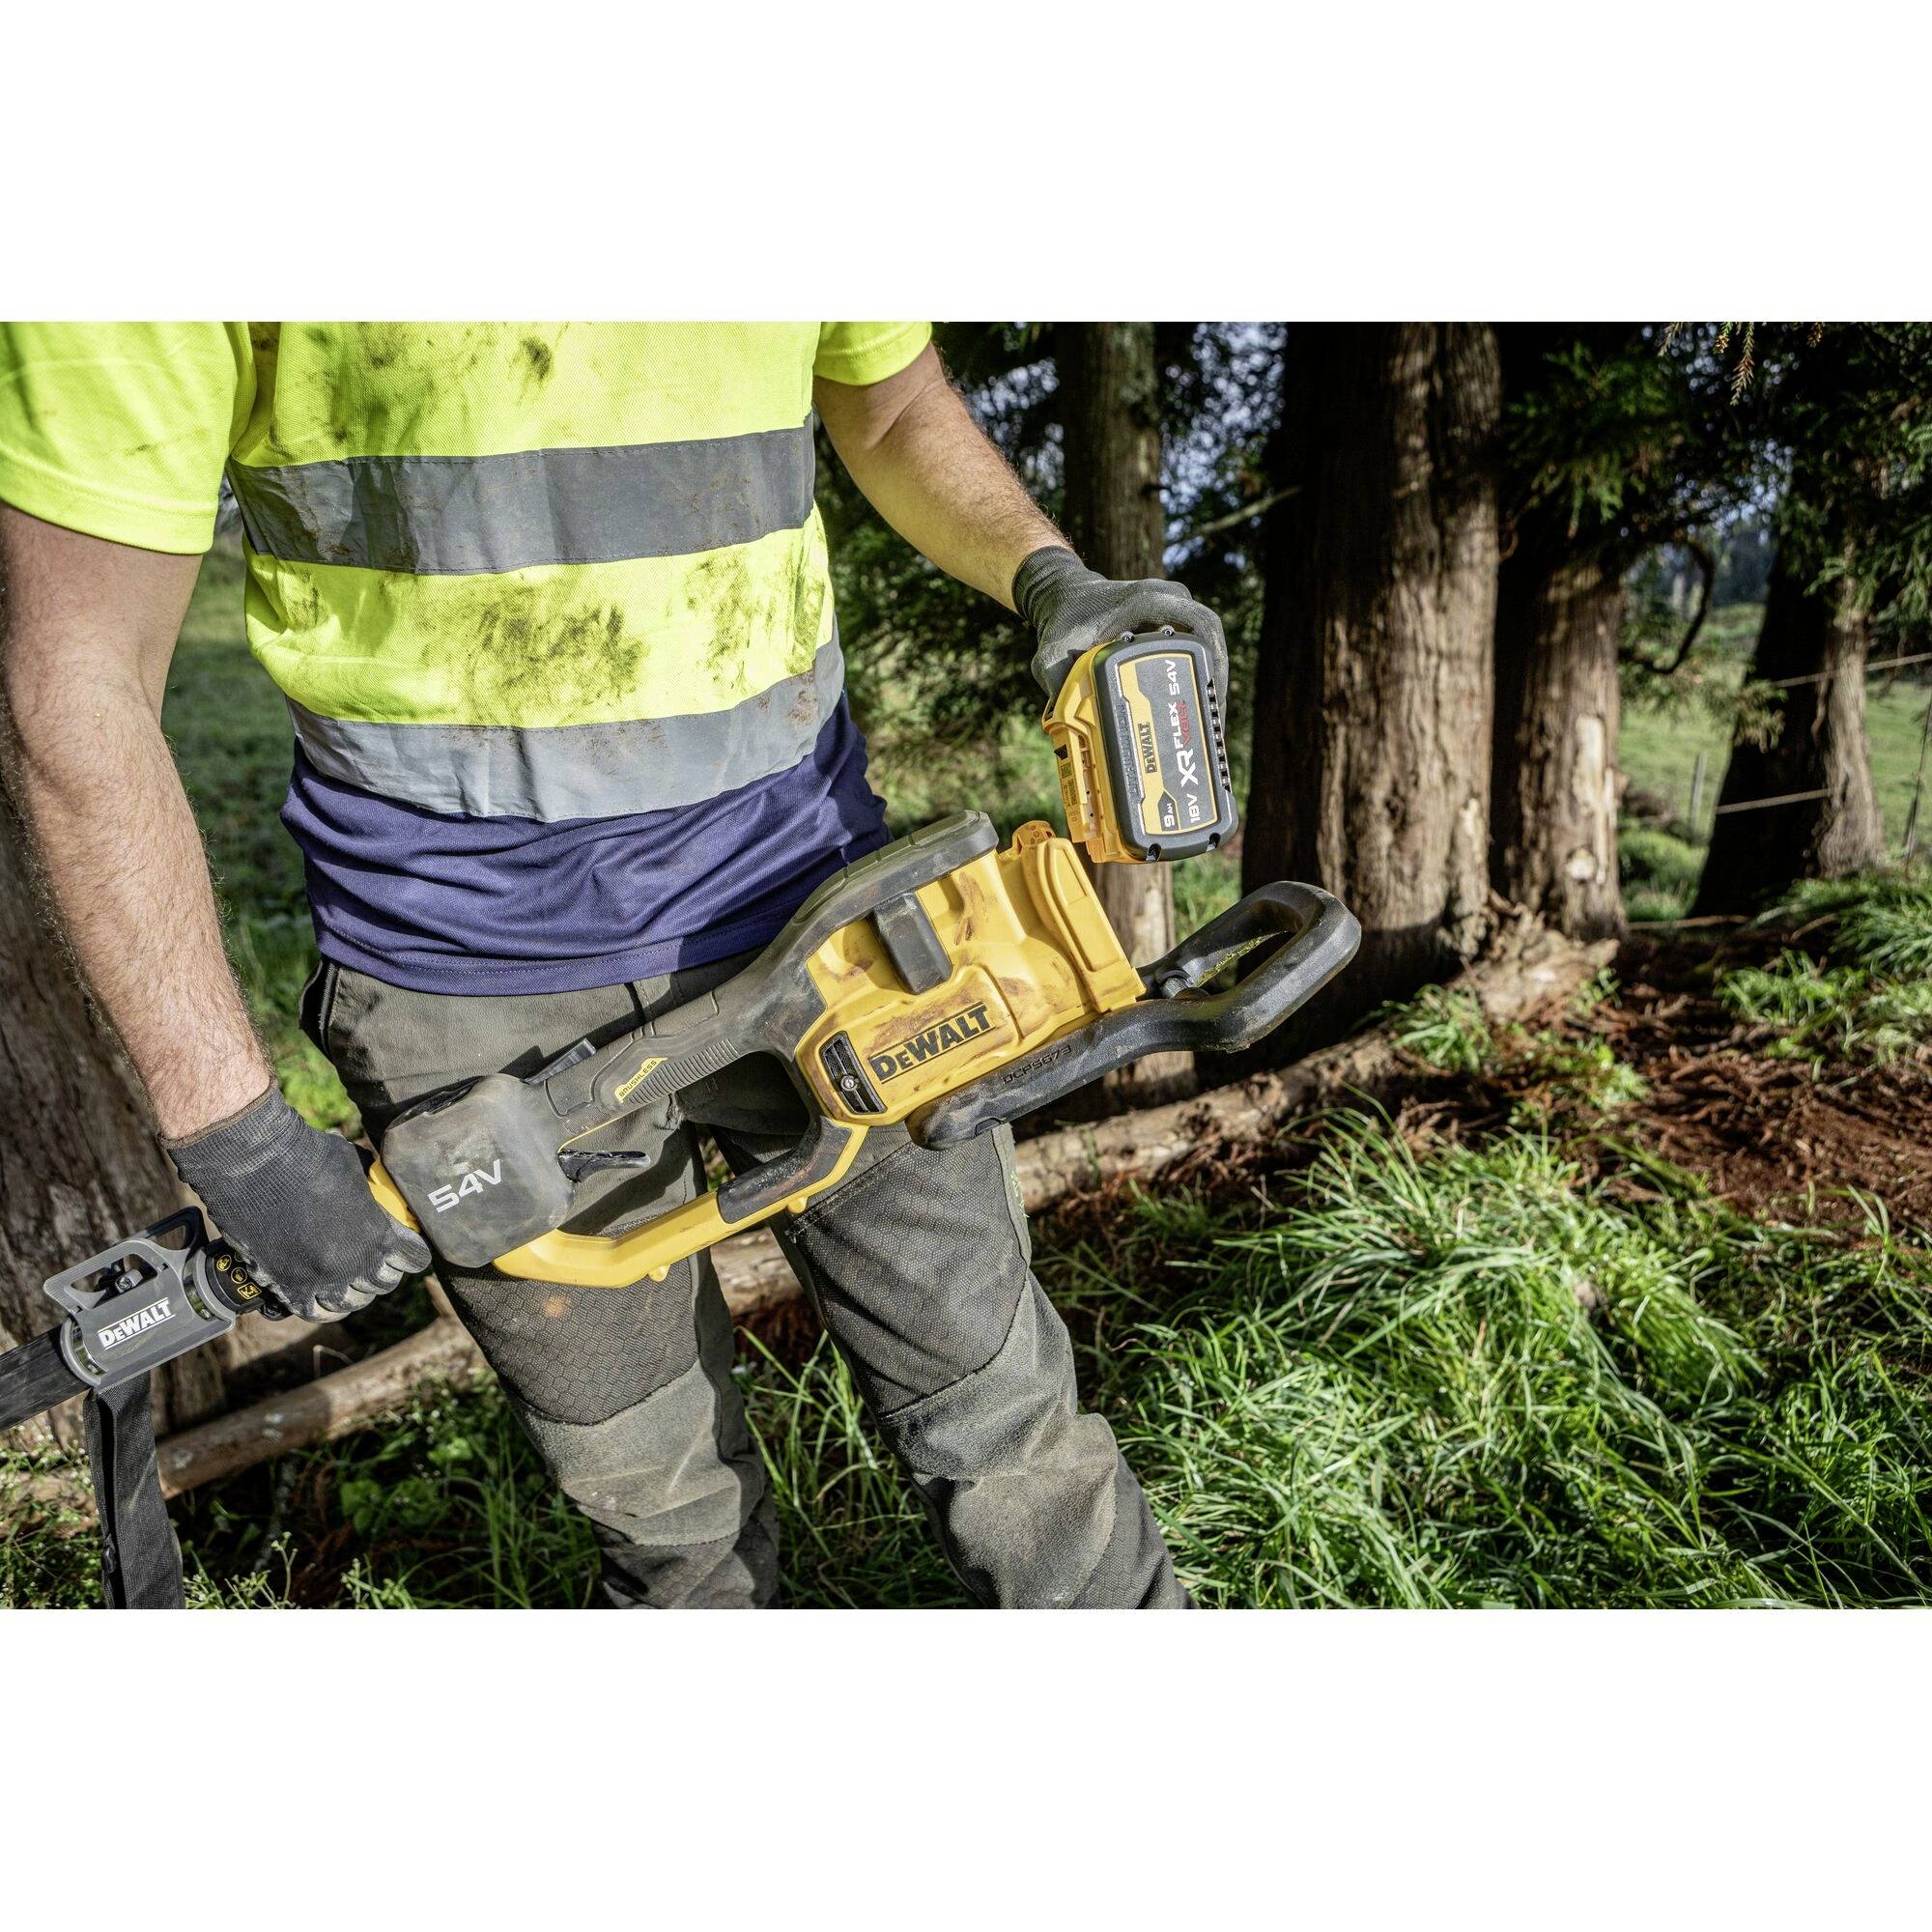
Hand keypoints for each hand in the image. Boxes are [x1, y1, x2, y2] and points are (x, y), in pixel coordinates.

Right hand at [164, 1085, 431, 1321]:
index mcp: (377, 1237)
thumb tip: (385, 1192)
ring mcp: (317, 1280)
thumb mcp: (358, 1166)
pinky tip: (326, 1296)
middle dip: (384, 1272)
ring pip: (348, 1302)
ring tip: (352, 1280)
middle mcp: (350, 1266)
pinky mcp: (284, 1286)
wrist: (253, 1162)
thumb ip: (375, 1189)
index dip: (412, 1254)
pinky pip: (312, 1311)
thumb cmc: (308, 1155)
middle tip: (378, 1263)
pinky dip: (322, 1306)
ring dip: (354, 1291)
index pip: (412, 1260)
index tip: (409, 1249)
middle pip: (381, 1284)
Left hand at [1013, 545, 1229, 707]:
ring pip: (1207, 641)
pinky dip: (1199, 671)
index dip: (1214, 662)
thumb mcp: (1052, 649)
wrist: (1064, 593)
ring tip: (1209, 718)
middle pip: (1210, 636)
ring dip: (1211, 677)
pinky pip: (1196, 643)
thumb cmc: (1063, 620)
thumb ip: (1055, 678)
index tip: (1210, 696)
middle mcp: (1167, 597)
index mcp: (1147, 599)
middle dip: (1216, 679)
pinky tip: (1196, 702)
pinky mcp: (1171, 617)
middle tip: (1213, 720)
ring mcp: (1172, 605)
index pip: (1199, 624)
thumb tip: (1060, 718)